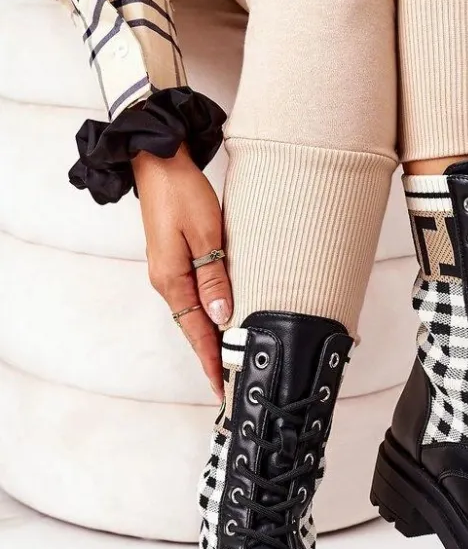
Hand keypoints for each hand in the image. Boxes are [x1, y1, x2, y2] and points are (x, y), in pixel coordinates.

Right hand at [133, 146, 232, 399]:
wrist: (158, 162)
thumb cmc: (181, 192)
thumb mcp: (205, 234)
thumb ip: (214, 277)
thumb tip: (223, 316)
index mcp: (172, 279)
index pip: (196, 331)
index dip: (210, 359)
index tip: (222, 386)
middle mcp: (166, 281)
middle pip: (193, 328)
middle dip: (210, 355)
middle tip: (229, 382)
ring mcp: (168, 272)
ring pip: (193, 313)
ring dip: (210, 336)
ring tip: (228, 359)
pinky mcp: (173, 261)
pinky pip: (191, 297)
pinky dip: (206, 314)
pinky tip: (220, 320)